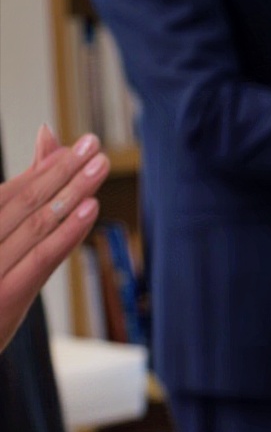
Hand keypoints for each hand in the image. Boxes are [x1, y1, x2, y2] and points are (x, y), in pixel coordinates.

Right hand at [0, 132, 106, 357]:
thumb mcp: (0, 240)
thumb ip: (24, 194)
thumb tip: (47, 135)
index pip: (10, 192)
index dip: (48, 167)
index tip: (81, 145)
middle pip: (25, 202)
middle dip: (63, 172)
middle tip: (96, 147)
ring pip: (35, 225)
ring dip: (71, 193)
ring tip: (99, 167)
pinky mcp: (5, 296)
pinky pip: (40, 259)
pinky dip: (67, 232)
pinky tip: (91, 210)